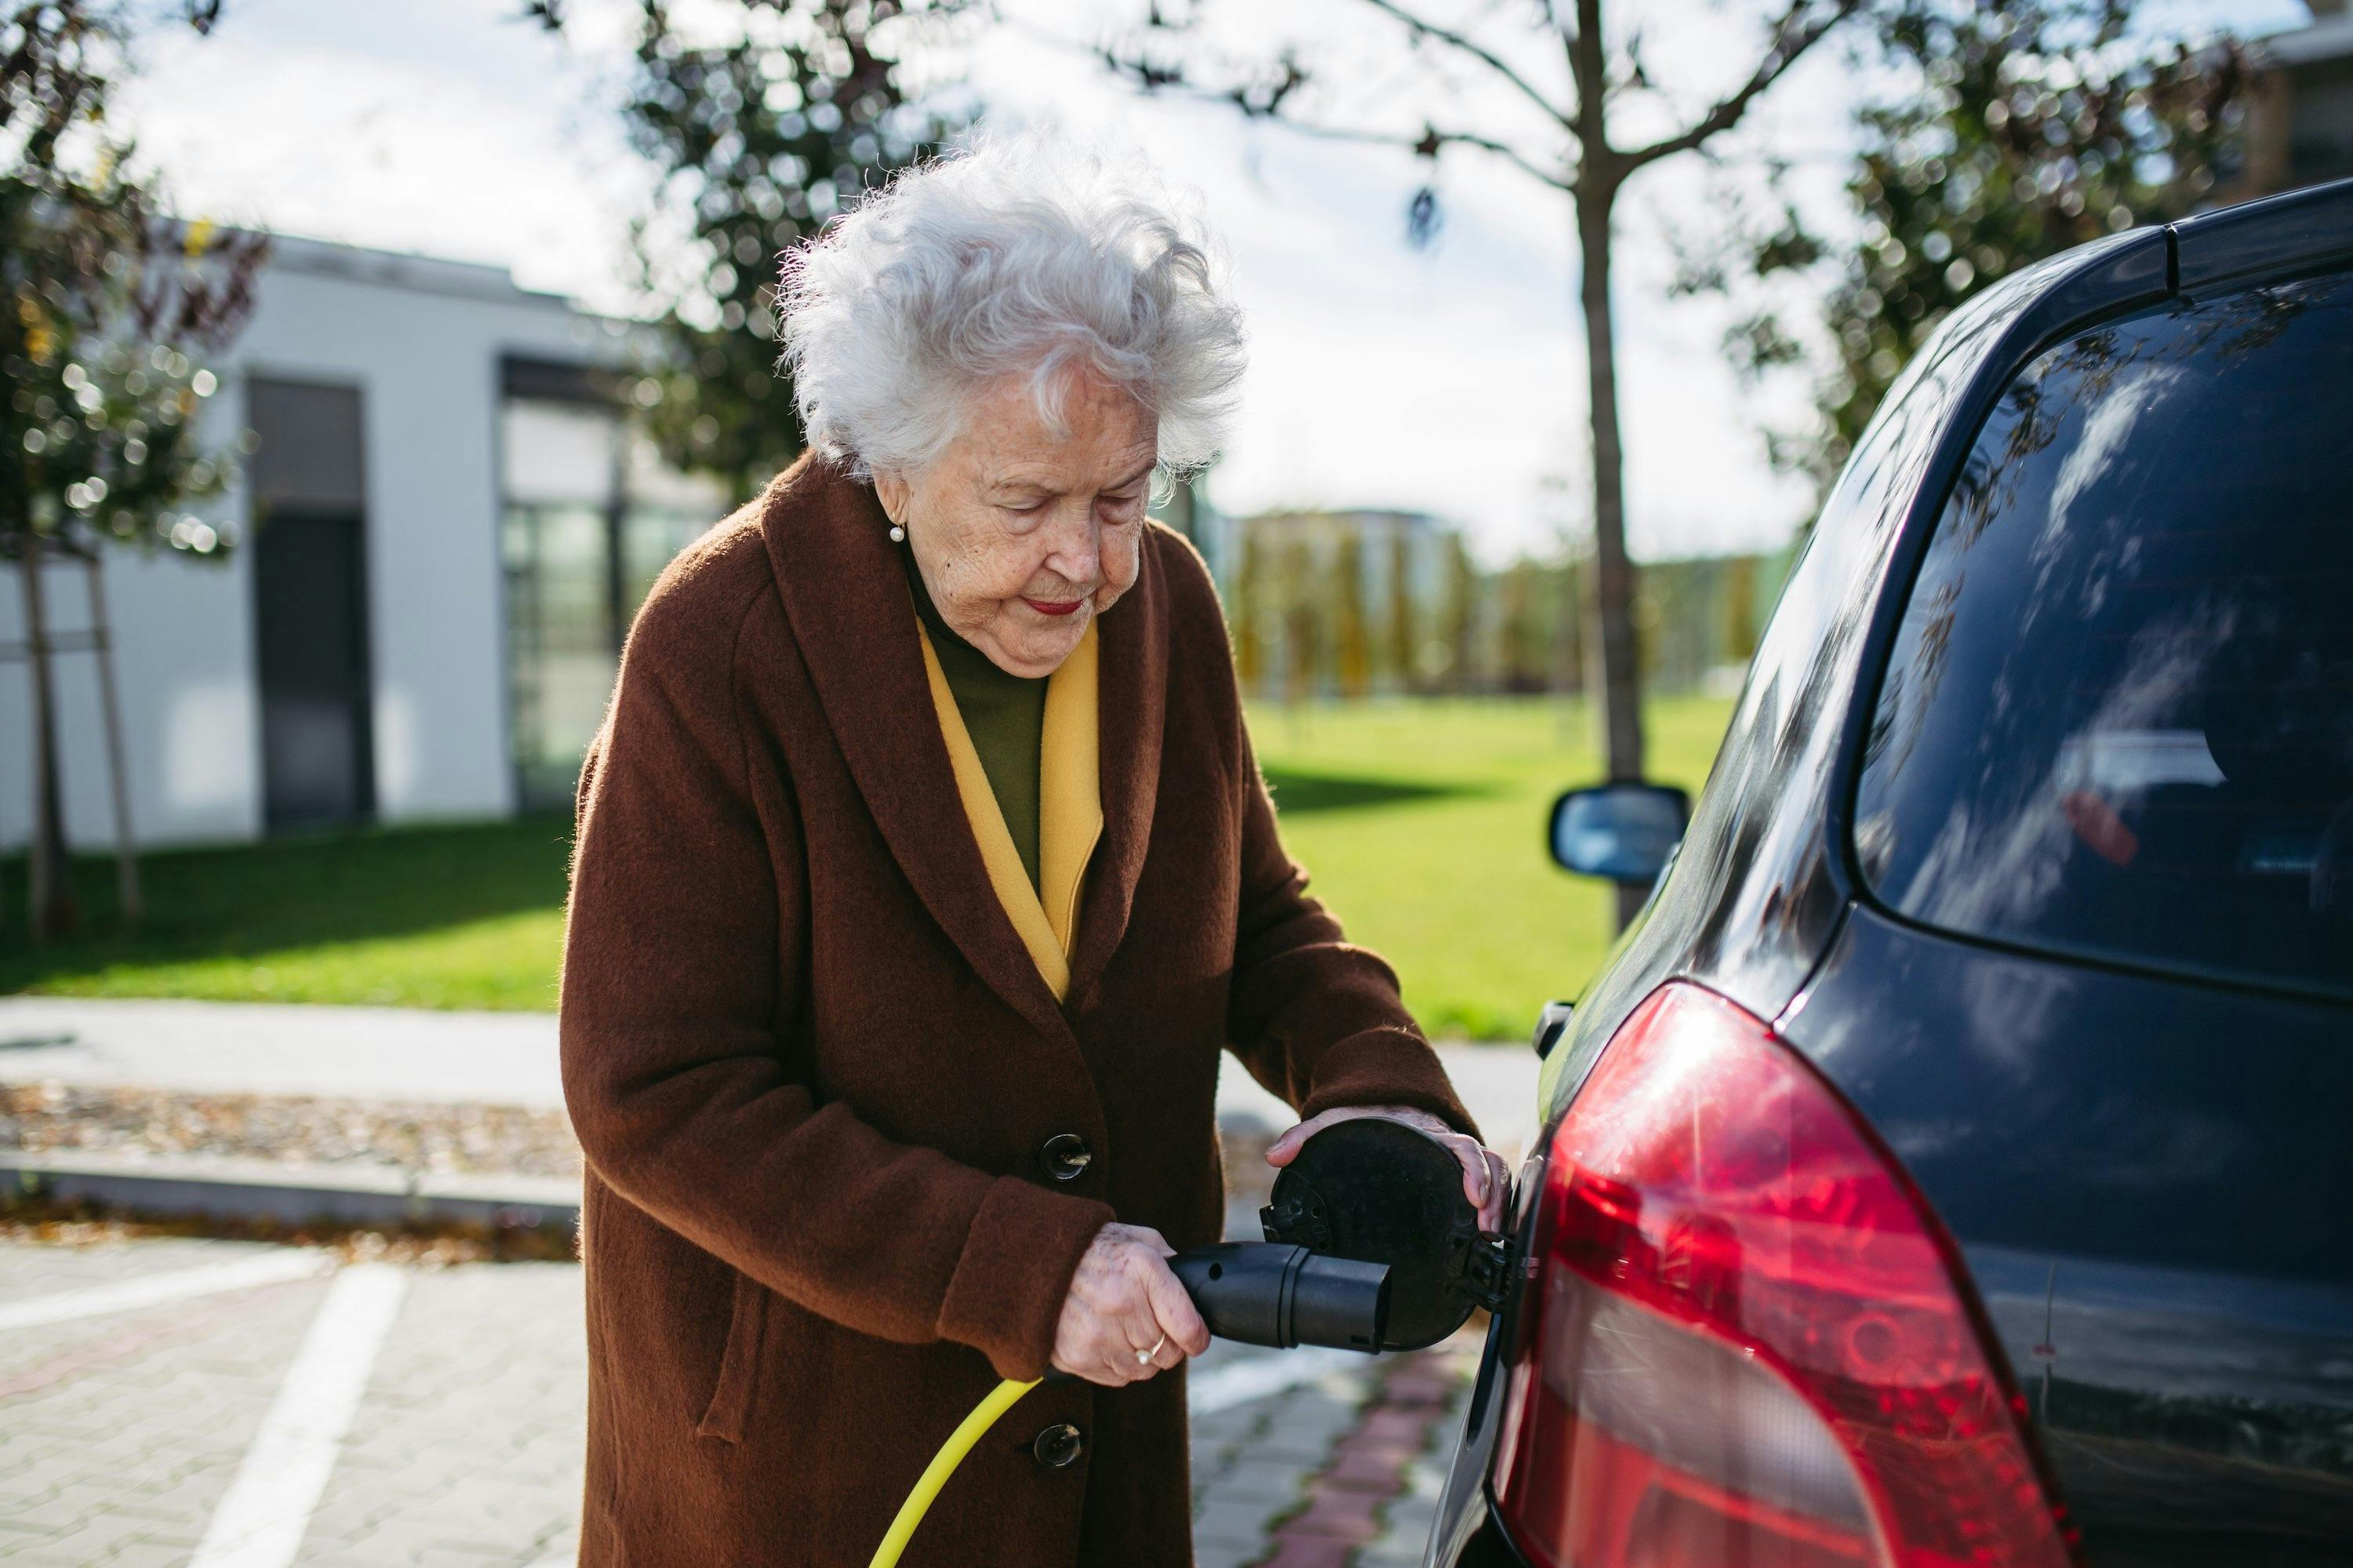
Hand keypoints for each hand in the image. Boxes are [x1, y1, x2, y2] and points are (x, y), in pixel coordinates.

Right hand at [1050, 1222, 1211, 1386]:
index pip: (1188, 1327)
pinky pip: (1118, 1377)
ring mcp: (1098, 1335)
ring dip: (1142, 1357)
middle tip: (1152, 1328)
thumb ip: (1170, 1263)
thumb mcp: (1138, 1239)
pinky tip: (1106, 1338)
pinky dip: (1118, 1364)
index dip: (1198, 1338)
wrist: (1035, 1260)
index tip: (1195, 1338)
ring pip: (1144, 1370)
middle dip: (1168, 1345)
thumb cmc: (1092, 1249)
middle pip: (1168, 1353)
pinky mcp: (1078, 1357)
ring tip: (1125, 1331)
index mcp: (1144, 1270)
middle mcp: (1122, 1305)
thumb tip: (1192, 1288)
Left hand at [1267, 1105, 1510, 1232]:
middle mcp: (1447, 1143)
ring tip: (1489, 1240)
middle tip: (1485, 1228)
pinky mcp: (1456, 1176)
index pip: (1462, 1146)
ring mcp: (1455, 1160)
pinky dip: (1495, 1210)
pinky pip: (1489, 1188)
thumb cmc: (1361, 1112)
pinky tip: (1486, 1239)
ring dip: (1499, 1206)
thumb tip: (1275, 1156)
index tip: (1474, 1196)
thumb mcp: (1335, 1119)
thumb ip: (1305, 1135)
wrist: (1380, 1098)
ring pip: (1495, 1177)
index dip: (1474, 1171)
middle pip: (1487, 1164)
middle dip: (1493, 1197)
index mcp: (1425, 1130)